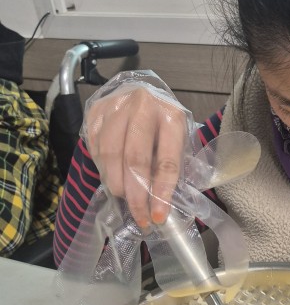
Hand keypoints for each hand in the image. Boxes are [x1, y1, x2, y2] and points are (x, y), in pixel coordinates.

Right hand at [85, 84, 187, 228]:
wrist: (140, 87)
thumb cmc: (163, 121)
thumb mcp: (179, 139)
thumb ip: (172, 166)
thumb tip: (161, 204)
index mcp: (172, 116)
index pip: (167, 161)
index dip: (162, 193)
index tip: (158, 217)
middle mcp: (143, 107)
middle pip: (134, 160)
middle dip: (135, 196)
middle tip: (139, 217)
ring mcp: (116, 106)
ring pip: (110, 155)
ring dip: (116, 184)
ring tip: (124, 198)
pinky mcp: (96, 110)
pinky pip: (95, 147)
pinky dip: (103, 168)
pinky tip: (112, 176)